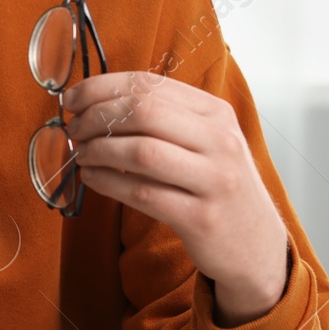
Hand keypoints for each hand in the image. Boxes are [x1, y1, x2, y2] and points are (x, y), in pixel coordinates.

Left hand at [63, 71, 290, 326]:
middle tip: (74, 128)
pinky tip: (92, 178)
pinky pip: (141, 193)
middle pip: (144, 112)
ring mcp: (214, 180)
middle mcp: (220, 141)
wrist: (255, 245)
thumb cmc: (216, 185)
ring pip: (141, 152)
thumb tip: (96, 102)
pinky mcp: (200, 218)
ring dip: (99, 150)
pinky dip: (107, 183)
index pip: (150, 84)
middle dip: (96, 117)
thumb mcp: (205, 141)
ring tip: (81, 154)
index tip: (72, 98)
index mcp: (216, 113)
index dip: (102, 87)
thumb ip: (163, 118)